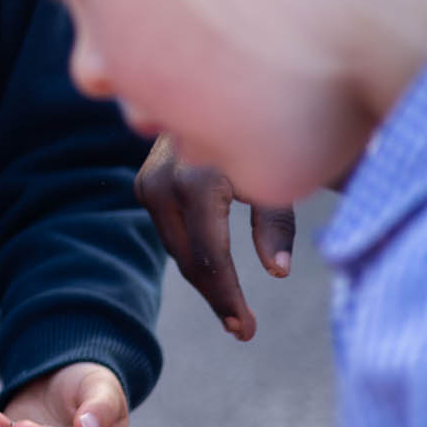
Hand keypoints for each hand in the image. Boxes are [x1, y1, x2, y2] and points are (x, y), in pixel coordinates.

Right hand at [134, 135, 294, 340]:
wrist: (228, 95)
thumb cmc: (270, 132)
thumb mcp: (281, 177)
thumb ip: (277, 225)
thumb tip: (277, 272)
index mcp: (199, 180)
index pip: (209, 258)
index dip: (227, 298)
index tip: (246, 330)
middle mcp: (163, 181)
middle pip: (188, 260)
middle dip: (217, 296)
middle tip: (243, 328)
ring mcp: (148, 181)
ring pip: (177, 248)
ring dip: (205, 278)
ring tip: (234, 310)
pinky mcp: (146, 182)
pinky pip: (172, 231)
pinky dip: (193, 253)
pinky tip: (217, 277)